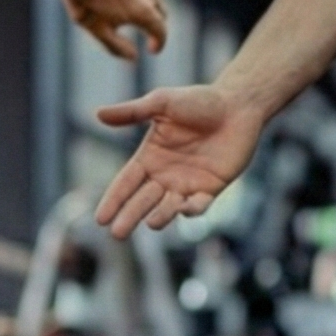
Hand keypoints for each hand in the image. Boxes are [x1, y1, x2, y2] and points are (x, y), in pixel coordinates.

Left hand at [59, 0, 168, 60]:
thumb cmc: (84, 2)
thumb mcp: (98, 31)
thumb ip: (118, 48)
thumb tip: (134, 57)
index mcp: (144, 12)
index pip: (161, 32)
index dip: (159, 43)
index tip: (152, 49)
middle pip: (160, 12)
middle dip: (152, 22)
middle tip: (139, 27)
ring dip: (145, 0)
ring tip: (123, 3)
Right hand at [94, 86, 263, 238]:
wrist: (237, 105)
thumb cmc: (199, 100)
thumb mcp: (162, 103)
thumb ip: (132, 112)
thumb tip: (97, 114)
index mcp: (149, 157)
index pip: (125, 183)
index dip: (113, 201)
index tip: (100, 220)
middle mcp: (165, 175)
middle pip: (142, 201)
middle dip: (130, 217)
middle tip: (118, 235)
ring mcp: (188, 184)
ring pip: (168, 208)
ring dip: (160, 216)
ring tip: (152, 222)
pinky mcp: (211, 189)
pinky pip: (198, 206)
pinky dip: (191, 210)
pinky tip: (184, 208)